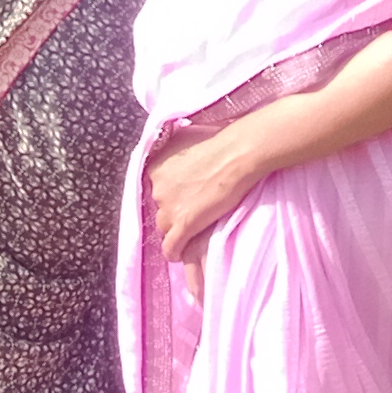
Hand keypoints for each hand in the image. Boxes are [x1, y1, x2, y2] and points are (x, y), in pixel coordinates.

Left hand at [150, 118, 283, 265]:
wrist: (237, 154)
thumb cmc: (218, 142)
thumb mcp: (185, 138)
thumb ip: (173, 150)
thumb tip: (175, 152)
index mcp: (155, 167)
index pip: (156, 189)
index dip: (170, 195)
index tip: (182, 197)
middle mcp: (156, 187)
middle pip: (159, 208)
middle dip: (173, 211)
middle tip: (191, 210)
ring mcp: (168, 207)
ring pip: (164, 227)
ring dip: (174, 230)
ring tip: (189, 232)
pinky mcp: (184, 224)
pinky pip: (171, 246)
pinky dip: (174, 252)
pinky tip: (179, 255)